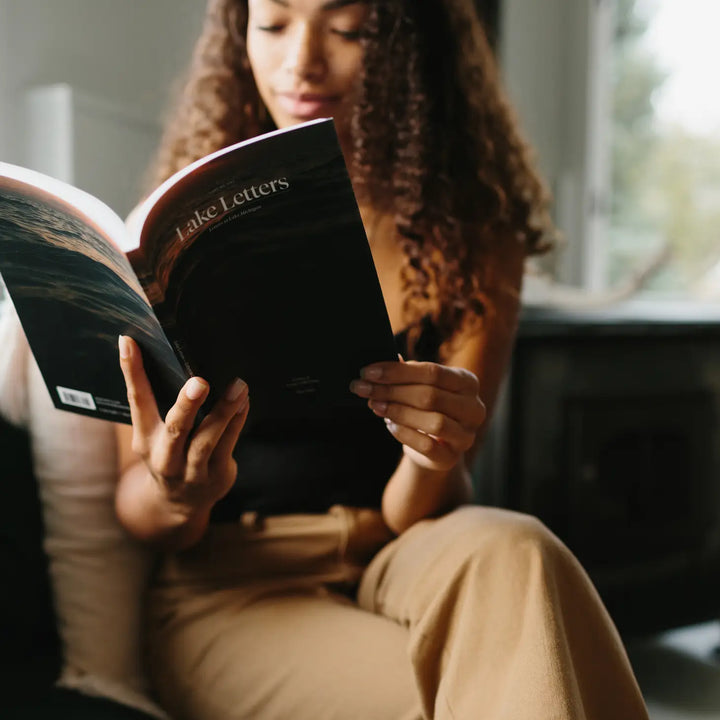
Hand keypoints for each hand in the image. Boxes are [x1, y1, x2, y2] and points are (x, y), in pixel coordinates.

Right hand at [118, 335, 248, 514]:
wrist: (177, 505)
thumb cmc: (168, 454)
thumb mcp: (154, 433)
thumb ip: (160, 403)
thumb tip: (175, 357)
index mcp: (145, 439)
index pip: (137, 401)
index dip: (131, 372)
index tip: (129, 342)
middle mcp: (165, 456)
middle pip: (175, 428)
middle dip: (187, 405)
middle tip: (199, 382)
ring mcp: (191, 470)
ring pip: (207, 440)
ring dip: (224, 412)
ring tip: (238, 387)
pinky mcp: (216, 476)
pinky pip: (228, 445)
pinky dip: (237, 421)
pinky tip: (244, 402)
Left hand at [349, 360, 485, 470]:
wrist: (433, 445)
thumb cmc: (425, 407)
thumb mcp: (419, 386)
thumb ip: (406, 373)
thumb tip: (385, 360)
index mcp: (468, 382)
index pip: (433, 372)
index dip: (398, 371)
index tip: (368, 372)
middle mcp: (474, 408)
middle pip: (431, 395)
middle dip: (392, 390)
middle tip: (364, 388)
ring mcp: (466, 435)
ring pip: (433, 421)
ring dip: (398, 411)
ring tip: (375, 405)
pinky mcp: (451, 458)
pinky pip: (427, 446)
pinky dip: (403, 433)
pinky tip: (388, 424)